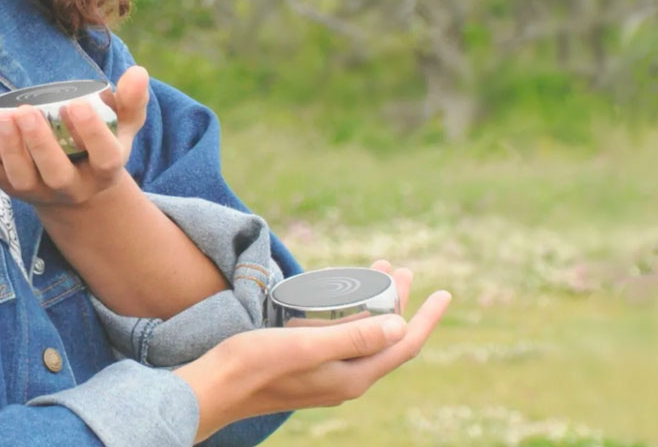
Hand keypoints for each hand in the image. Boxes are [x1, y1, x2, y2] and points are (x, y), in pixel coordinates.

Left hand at [0, 66, 150, 207]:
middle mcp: (69, 187)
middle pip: (55, 174)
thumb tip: (138, 72)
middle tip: (27, 111)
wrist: (74, 188)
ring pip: (19, 177)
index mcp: (102, 172)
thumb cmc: (99, 147)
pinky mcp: (4, 184)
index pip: (104, 159)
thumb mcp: (123, 128)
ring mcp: (35, 189)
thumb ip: (132, 101)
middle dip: (40, 145)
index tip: (76, 105)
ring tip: (4, 114)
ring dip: (9, 147)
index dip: (92, 134)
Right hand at [174, 260, 451, 442]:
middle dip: (398, 301)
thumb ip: (352, 337)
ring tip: (376, 272)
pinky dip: (349, 314)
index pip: (403, 344)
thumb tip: (399, 324)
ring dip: (373, 304)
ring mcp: (327, 376)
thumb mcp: (304, 345)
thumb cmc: (253, 364)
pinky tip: (339, 299)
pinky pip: (341, 339)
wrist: (212, 388)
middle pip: (385, 338)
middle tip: (401, 268)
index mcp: (351, 376)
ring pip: (362, 336)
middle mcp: (345, 380)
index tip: (444, 292)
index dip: (426, 318)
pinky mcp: (309, 368)